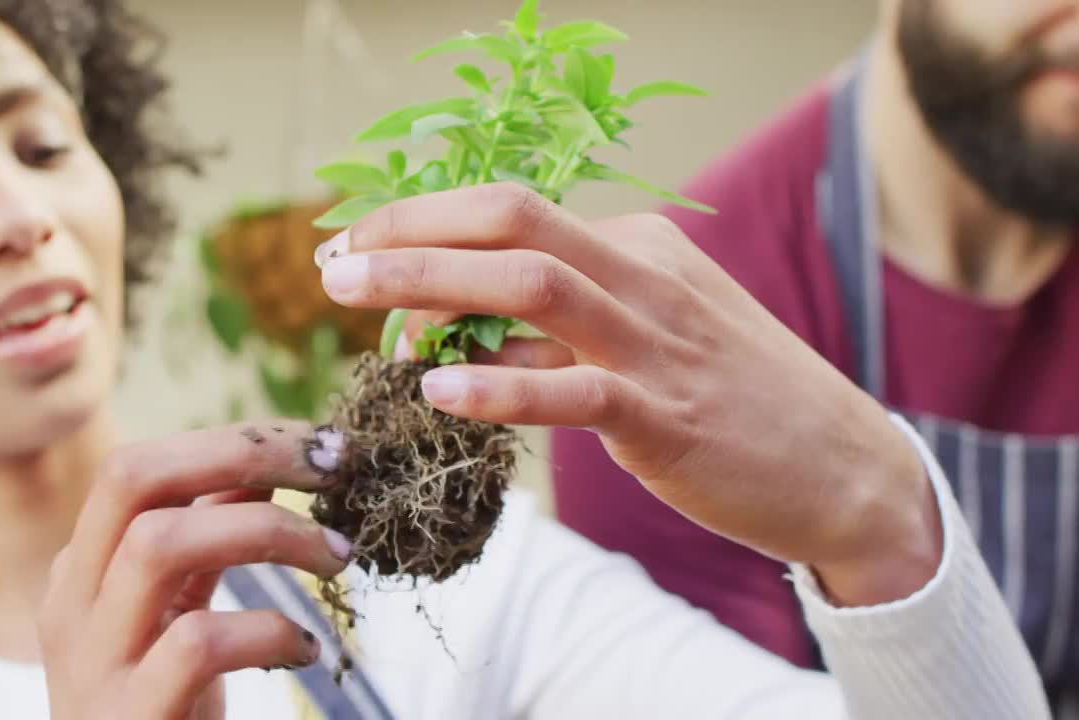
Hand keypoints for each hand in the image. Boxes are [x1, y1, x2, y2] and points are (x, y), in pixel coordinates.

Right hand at [38, 421, 352, 719]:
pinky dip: (269, 631)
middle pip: (132, 478)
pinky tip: (305, 652)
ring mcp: (93, 664)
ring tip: (337, 557)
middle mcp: (72, 605)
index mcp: (83, 569)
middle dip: (242, 452)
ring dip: (269, 531)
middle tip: (333, 467)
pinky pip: (197, 644)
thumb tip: (264, 461)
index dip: (234, 440)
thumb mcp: (178, 612)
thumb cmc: (166, 708)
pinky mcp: (132, 717)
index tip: (322, 445)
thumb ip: (208, 539)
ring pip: (157, 545)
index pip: (141, 466)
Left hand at [315, 183, 941, 606]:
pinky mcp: (666, 415)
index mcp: (635, 246)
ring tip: (354, 298)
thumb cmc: (727, 402)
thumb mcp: (642, 340)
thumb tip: (451, 335)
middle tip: (333, 262)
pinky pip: (573, 389)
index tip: (356, 244)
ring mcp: (656, 342)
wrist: (842, 467)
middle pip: (510, 222)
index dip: (421, 220)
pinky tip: (440, 390)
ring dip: (429, 282)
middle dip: (410, 231)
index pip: (510, 210)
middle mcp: (642, 275)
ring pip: (531, 284)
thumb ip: (553, 331)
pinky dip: (501, 384)